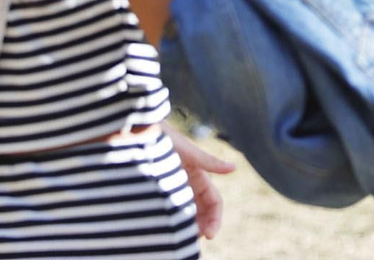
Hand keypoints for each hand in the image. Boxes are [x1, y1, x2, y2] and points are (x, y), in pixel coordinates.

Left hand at [162, 123, 235, 239]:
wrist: (138, 132)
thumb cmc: (164, 136)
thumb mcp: (187, 151)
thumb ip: (210, 162)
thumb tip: (234, 168)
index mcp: (199, 175)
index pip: (214, 202)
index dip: (216, 219)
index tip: (210, 236)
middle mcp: (188, 183)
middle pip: (203, 211)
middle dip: (203, 227)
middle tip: (193, 241)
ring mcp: (174, 187)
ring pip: (187, 212)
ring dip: (189, 226)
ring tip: (182, 239)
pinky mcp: (160, 190)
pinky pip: (171, 210)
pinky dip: (174, 221)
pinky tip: (169, 230)